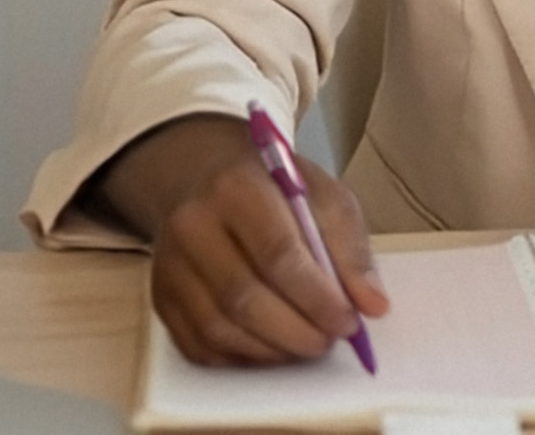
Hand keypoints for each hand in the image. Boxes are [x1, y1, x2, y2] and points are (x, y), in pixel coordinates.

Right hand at [96, 113, 390, 366]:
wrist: (205, 175)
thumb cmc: (274, 189)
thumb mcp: (323, 196)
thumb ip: (350, 249)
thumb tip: (372, 305)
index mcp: (237, 186)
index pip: (278, 254)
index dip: (317, 298)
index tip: (349, 322)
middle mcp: (192, 224)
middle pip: (244, 297)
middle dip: (296, 331)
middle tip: (329, 340)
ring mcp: (170, 264)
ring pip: (219, 327)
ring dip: (272, 349)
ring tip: (306, 344)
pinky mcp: (161, 296)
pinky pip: (198, 344)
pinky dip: (242, 358)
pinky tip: (271, 348)